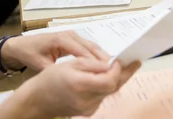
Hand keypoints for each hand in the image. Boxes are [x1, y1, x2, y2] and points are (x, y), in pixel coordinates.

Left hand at [1, 31, 110, 72]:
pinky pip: (88, 47)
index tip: (102, 72)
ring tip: (111, 68)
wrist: (22, 45)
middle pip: (90, 46)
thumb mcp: (39, 64)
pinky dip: (96, 55)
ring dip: (101, 57)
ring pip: (91, 46)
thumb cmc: (30, 53)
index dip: (92, 62)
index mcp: (61, 39)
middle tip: (112, 71)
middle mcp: (69, 35)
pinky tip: (103, 65)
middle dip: (101, 58)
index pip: (81, 51)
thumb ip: (54, 70)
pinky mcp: (74, 40)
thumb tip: (69, 77)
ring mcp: (73, 36)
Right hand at [8, 58, 140, 117]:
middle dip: (126, 74)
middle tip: (135, 62)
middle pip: (114, 88)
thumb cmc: (50, 79)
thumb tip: (111, 63)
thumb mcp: (71, 64)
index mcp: (80, 85)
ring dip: (116, 79)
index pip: (109, 81)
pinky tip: (105, 78)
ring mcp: (87, 109)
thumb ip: (93, 64)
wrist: (37, 100)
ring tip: (121, 67)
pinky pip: (102, 97)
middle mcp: (86, 100)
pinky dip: (106, 87)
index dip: (118, 70)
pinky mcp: (88, 112)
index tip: (119, 60)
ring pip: (109, 92)